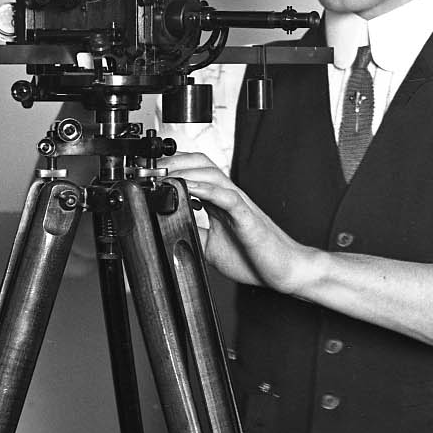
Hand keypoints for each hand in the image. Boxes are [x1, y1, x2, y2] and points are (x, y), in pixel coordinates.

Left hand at [157, 149, 319, 296]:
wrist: (285, 271)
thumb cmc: (255, 257)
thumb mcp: (210, 247)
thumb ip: (193, 232)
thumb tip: (167, 229)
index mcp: (220, 202)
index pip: (194, 171)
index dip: (171, 167)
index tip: (147, 173)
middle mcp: (229, 197)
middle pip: (201, 163)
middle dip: (173, 161)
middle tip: (149, 169)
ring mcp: (239, 204)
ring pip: (212, 174)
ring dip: (185, 171)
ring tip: (163, 174)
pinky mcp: (247, 217)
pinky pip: (227, 197)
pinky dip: (206, 189)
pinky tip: (190, 187)